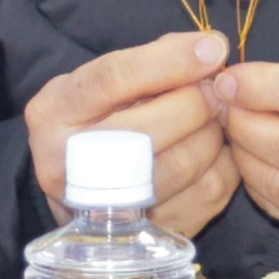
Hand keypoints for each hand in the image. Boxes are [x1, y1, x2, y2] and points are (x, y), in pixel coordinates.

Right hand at [26, 30, 237, 237]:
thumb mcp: (100, 82)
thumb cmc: (95, 119)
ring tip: (215, 118)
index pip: (112, 79)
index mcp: (54, 112)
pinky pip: (203, 195)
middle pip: (147, 128)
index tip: (212, 48)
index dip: (168, 62)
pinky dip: (223, 166)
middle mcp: (67, 163)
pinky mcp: (144, 230)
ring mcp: (102, 205)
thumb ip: (149, 59)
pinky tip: (218, 149)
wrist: (79, 186)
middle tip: (216, 90)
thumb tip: (210, 49)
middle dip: (196, 103)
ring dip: (212, 135)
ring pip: (178, 166)